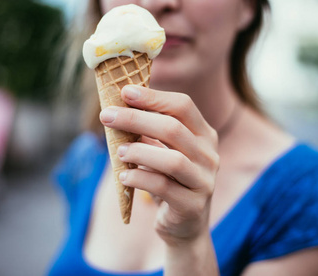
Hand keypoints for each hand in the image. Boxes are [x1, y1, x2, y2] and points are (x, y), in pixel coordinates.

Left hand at [100, 85, 219, 245]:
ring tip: (118, 150)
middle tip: (107, 116)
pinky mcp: (192, 206)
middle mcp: (210, 156)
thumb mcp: (164, 152)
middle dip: (136, 119)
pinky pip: (164, 187)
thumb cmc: (170, 180)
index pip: (183, 106)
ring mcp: (204, 181)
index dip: (153, 97)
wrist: (185, 225)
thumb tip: (119, 105)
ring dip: (139, 151)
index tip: (125, 92)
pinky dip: (139, 178)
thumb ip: (150, 131)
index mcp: (205, 135)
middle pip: (173, 129)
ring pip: (172, 160)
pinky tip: (124, 176)